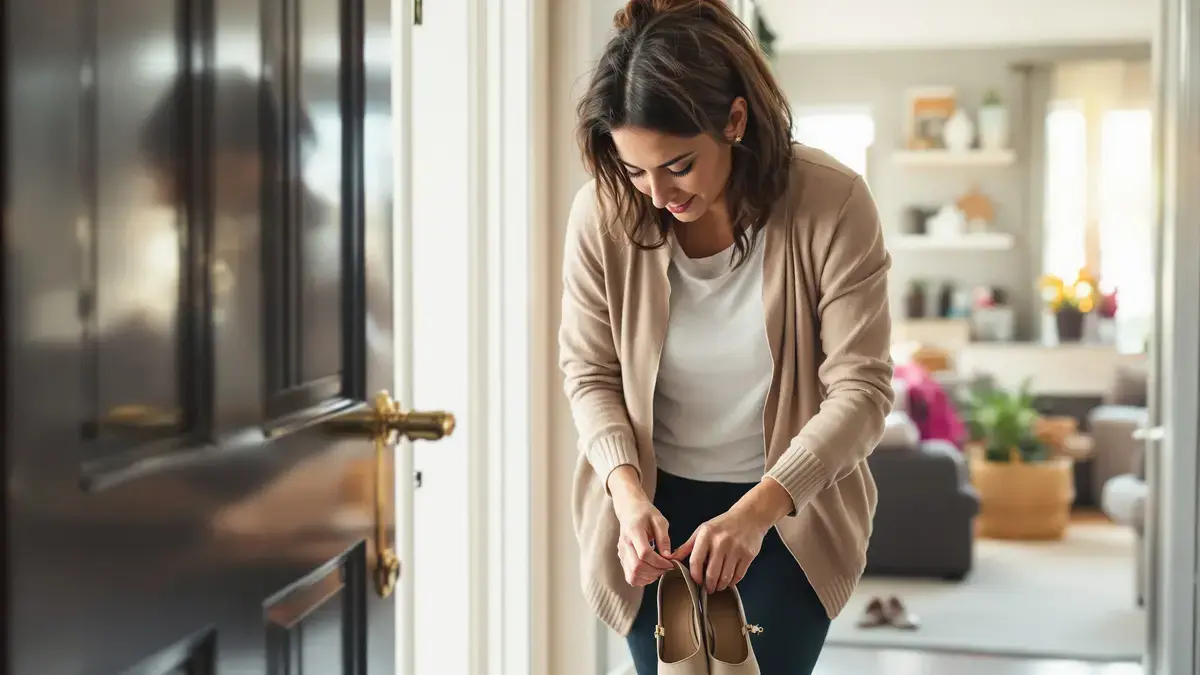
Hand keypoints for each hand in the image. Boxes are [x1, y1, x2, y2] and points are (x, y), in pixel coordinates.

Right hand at [608, 466, 673, 586]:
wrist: (629, 510)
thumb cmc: (645, 513)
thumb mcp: (659, 521)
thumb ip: (664, 539)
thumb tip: (668, 557)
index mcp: (634, 531)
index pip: (644, 554)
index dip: (659, 562)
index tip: (670, 562)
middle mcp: (625, 544)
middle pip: (637, 567)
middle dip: (656, 571)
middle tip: (667, 567)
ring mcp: (621, 553)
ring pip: (632, 575)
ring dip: (649, 577)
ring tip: (659, 569)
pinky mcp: (622, 559)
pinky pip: (630, 576)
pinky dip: (642, 579)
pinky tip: (651, 571)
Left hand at [671, 478, 792, 593]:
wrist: (749, 517)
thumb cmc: (723, 525)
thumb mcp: (702, 531)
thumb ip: (687, 546)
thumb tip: (672, 559)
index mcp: (706, 535)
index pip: (696, 561)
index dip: (695, 575)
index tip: (696, 581)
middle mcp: (721, 542)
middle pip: (711, 573)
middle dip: (709, 585)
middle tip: (708, 588)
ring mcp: (736, 549)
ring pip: (725, 577)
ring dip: (720, 586)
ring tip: (718, 586)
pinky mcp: (748, 555)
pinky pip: (738, 576)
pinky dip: (732, 582)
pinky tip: (729, 580)